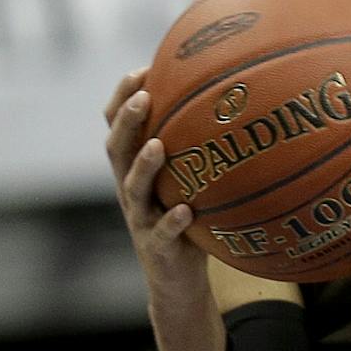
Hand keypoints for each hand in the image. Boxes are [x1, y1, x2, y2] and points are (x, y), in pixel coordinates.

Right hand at [103, 68, 206, 292]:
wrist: (176, 280)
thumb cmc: (188, 220)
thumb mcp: (187, 181)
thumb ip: (196, 149)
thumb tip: (234, 99)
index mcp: (134, 170)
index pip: (117, 128)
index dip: (122, 99)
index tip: (141, 69)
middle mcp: (131, 191)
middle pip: (117, 151)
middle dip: (126, 122)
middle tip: (143, 97)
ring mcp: (140, 220)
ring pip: (133, 189)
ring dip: (144, 166)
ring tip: (158, 145)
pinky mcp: (157, 248)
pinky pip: (162, 233)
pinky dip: (172, 221)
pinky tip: (187, 210)